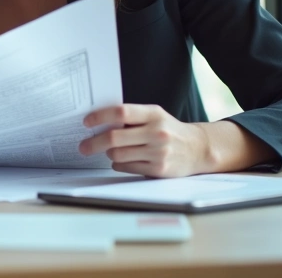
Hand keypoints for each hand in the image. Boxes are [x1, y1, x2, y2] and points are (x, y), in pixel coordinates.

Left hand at [79, 104, 210, 176]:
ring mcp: (158, 152)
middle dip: (94, 143)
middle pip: (114, 138)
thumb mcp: (155, 116)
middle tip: (83, 146)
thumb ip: (132, 118)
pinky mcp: (158, 169)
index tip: (86, 122)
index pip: (121, 112)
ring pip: (118, 154)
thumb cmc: (169, 130)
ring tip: (110, 151)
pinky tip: (122, 160)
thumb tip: (99, 123)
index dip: (100, 117)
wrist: (198, 149)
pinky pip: (126, 167)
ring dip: (108, 154)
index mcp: (154, 114)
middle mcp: (157, 132)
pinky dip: (118, 164)